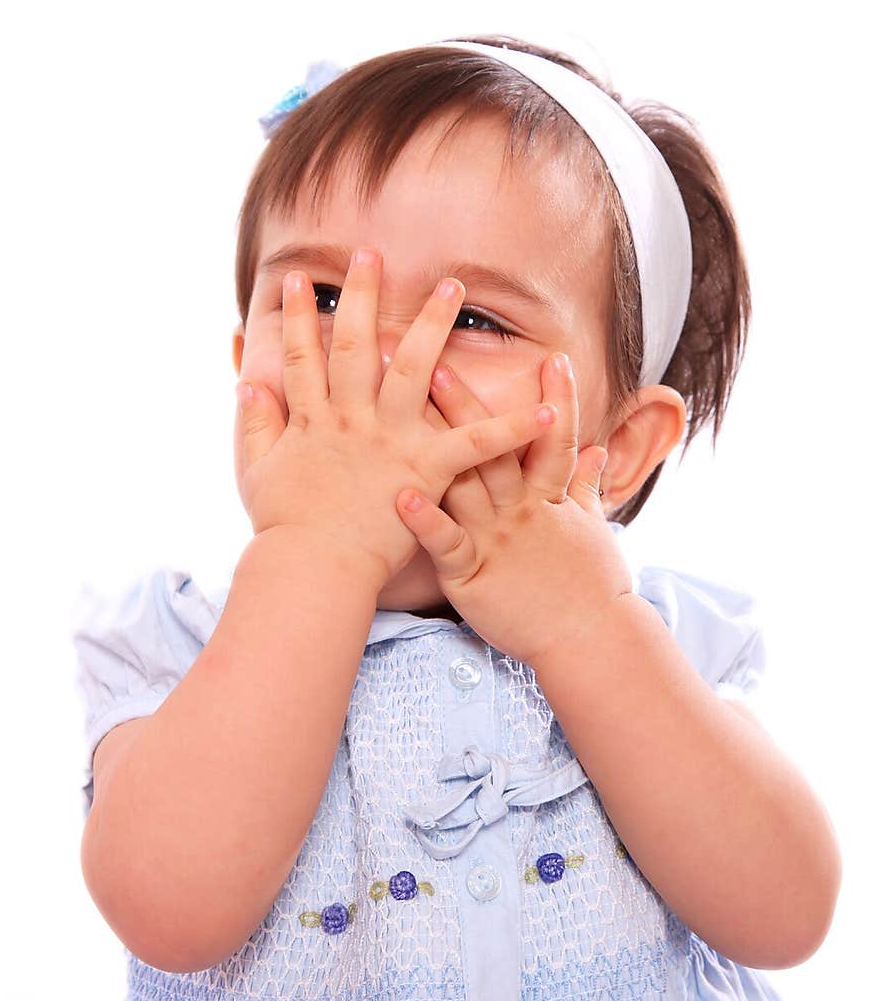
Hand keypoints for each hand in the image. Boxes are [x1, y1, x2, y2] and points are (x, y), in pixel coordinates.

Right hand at [233, 249, 559, 589]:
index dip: (298, 315)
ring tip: (453, 286)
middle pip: (356, 344)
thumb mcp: (256, 472)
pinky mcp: (426, 469)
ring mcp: (390, 440)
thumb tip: (247, 382)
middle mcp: (351, 419)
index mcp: (313, 420)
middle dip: (362, 294)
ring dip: (432, 323)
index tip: (299, 278)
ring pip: (414, 369)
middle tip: (371, 252)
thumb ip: (256, 424)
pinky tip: (542, 410)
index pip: (303, 355)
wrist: (313, 568)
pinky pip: (475, 443)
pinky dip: (510, 428)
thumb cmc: (285, 529)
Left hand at [394, 352, 632, 666]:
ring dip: (434, 442)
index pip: (554, 439)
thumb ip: (588, 489)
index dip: (556, 399)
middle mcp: (523, 511)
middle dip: (466, 403)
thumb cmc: (591, 591)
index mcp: (550, 499)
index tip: (554, 358)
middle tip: (436, 358)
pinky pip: (446, 543)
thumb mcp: (593, 533)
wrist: (588, 642)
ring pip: (464, 481)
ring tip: (403, 422)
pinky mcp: (473, 575)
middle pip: (493, 447)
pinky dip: (425, 520)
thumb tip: (599, 453)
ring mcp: (497, 540)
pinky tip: (401, 496)